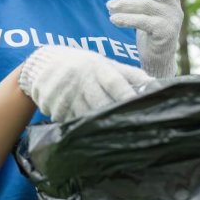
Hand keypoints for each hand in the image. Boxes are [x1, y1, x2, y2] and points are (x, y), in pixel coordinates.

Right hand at [19, 46, 150, 122]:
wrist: (44, 63)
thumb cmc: (85, 65)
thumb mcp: (106, 64)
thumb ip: (130, 74)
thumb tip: (155, 85)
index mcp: (97, 68)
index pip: (114, 83)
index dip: (126, 95)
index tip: (138, 107)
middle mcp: (81, 80)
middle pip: (100, 103)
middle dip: (113, 116)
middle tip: (129, 130)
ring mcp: (64, 93)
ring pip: (84, 115)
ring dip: (97, 126)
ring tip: (112, 137)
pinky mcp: (52, 105)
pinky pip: (69, 121)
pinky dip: (79, 127)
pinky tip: (87, 131)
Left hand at [108, 0, 182, 77]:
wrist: (157, 59)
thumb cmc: (153, 29)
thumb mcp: (153, 8)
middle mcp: (175, 8)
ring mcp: (171, 21)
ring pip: (146, 5)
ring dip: (125, 3)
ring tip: (109, 6)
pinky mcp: (164, 34)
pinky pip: (143, 22)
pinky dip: (126, 19)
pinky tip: (113, 19)